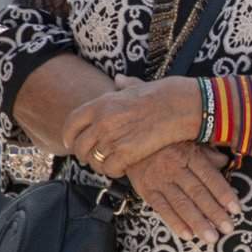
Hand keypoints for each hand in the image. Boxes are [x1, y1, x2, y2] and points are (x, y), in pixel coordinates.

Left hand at [63, 75, 205, 176]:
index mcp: (101, 104)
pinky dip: (115, 171)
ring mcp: (113, 138)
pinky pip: (109, 169)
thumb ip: (124, 85)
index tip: (72, 143)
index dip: (69, 137)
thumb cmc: (164, 94)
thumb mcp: (138, 85)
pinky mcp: (126, 154)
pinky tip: (124, 167)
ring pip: (94, 161)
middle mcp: (102, 121)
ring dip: (101, 165)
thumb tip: (117, 80)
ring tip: (112, 163)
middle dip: (85, 155)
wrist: (183, 105)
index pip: (71, 124)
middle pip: (79, 147)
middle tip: (95, 158)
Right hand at [124, 142, 239, 244]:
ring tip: (212, 238)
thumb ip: (208, 154)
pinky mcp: (146, 191)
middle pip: (197, 193)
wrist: (131, 144)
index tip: (236, 209)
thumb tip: (226, 162)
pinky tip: (188, 235)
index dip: (224, 194)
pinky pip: (162, 209)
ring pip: (181, 204)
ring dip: (198, 223)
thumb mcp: (189, 141)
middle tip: (228, 229)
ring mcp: (159, 181)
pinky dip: (175, 223)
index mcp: (189, 155)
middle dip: (214, 213)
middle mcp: (174, 168)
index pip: (210, 177)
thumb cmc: (167, 144)